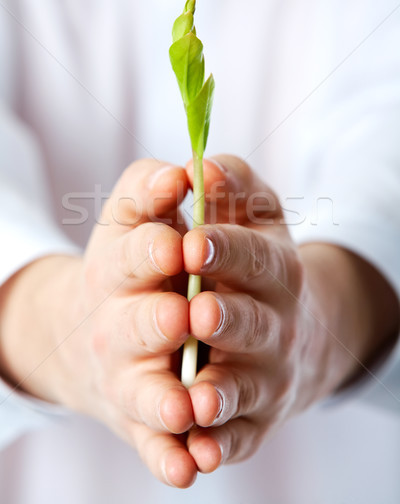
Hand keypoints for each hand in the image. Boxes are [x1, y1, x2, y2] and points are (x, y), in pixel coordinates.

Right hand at [0, 159, 197, 486]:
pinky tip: (190, 468)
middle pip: (137, 324)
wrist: (119, 322)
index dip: (157, 249)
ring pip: (146, 393)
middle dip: (159, 320)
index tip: (184, 243)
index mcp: (123, 264)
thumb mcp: (145, 211)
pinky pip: (156, 445)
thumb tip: (192, 169)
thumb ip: (160, 184)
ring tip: (188, 407)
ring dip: (165, 401)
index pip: (135, 253)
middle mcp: (122, 322)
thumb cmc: (148, 257)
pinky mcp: (147, 419)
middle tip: (188, 315)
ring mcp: (133, 375)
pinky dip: (170, 459)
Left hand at [182, 155, 398, 471]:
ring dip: (222, 394)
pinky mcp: (249, 420)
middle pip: (252, 324)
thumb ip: (225, 184)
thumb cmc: (240, 257)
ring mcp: (262, 376)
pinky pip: (233, 440)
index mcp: (271, 267)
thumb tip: (199, 166)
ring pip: (244, 388)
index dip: (225, 249)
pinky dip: (215, 450)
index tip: (190, 242)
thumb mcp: (244, 211)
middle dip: (226, 319)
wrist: (263, 321)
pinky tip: (193, 459)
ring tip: (197, 397)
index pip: (254, 256)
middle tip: (196, 313)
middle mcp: (273, 324)